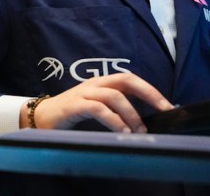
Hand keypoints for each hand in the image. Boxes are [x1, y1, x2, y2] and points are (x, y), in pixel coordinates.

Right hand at [22, 73, 173, 132]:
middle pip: (125, 80)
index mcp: (101, 83)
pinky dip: (113, 120)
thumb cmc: (70, 115)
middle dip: (149, 93)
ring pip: (114, 95)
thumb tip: (143, 120)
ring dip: (131, 114)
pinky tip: (122, 131)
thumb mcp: (96, 109)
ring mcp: (83, 93)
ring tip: (139, 131)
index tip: (169, 107)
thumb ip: (115, 109)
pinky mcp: (73, 106)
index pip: (130, 79)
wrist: (39, 118)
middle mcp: (94, 84)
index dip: (151, 90)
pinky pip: (97, 109)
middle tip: (164, 110)